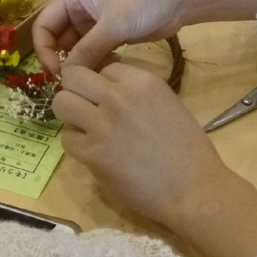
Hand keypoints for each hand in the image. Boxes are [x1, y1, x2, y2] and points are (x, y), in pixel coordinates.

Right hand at [33, 0, 185, 73]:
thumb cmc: (142, 0)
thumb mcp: (113, 25)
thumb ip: (87, 50)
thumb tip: (66, 75)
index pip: (43, 26)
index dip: (45, 50)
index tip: (57, 74)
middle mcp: (78, 8)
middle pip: (58, 38)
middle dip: (64, 60)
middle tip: (75, 83)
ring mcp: (95, 21)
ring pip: (77, 48)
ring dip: (82, 64)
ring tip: (94, 78)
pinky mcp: (111, 33)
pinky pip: (94, 51)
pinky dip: (96, 63)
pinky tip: (108, 72)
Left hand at [54, 62, 256, 256]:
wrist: (195, 191)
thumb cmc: (189, 150)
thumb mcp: (166, 103)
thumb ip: (135, 91)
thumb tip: (105, 82)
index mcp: (142, 81)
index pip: (104, 65)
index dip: (102, 80)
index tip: (105, 95)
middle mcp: (118, 96)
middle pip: (73, 76)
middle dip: (75, 90)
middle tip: (85, 107)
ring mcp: (103, 124)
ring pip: (61, 104)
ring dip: (70, 115)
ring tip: (86, 128)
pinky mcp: (93, 153)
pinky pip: (68, 139)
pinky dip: (77, 146)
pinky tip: (95, 154)